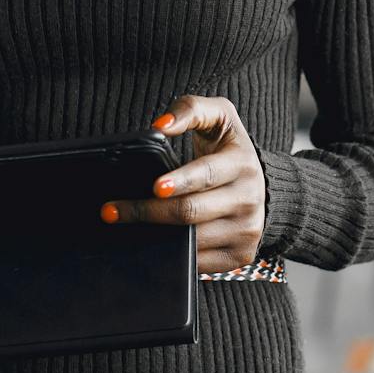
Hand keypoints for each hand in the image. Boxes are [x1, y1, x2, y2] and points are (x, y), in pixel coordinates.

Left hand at [100, 95, 267, 273]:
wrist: (262, 184)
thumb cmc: (229, 148)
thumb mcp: (219, 116)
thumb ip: (189, 109)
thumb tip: (159, 126)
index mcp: (243, 164)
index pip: (206, 175)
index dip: (179, 181)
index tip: (154, 186)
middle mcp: (249, 199)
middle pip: (191, 212)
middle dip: (147, 212)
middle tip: (112, 211)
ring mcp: (247, 231)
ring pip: (192, 242)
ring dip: (154, 237)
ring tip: (124, 227)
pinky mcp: (240, 255)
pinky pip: (199, 263)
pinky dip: (172, 257)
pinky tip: (153, 245)